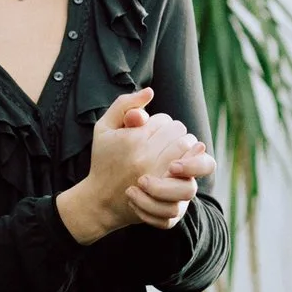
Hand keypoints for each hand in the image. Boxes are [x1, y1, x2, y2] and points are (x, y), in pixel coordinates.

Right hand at [56, 88, 209, 241]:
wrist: (102, 200)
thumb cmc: (103, 160)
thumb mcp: (103, 128)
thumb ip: (124, 104)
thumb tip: (150, 91)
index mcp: (132, 139)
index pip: (164, 120)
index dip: (160, 123)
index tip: (150, 131)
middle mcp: (146, 157)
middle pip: (178, 131)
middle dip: (173, 132)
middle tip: (163, 139)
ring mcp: (158, 175)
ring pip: (186, 146)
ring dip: (183, 145)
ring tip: (171, 149)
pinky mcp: (167, 190)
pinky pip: (189, 168)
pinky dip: (189, 161)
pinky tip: (179, 162)